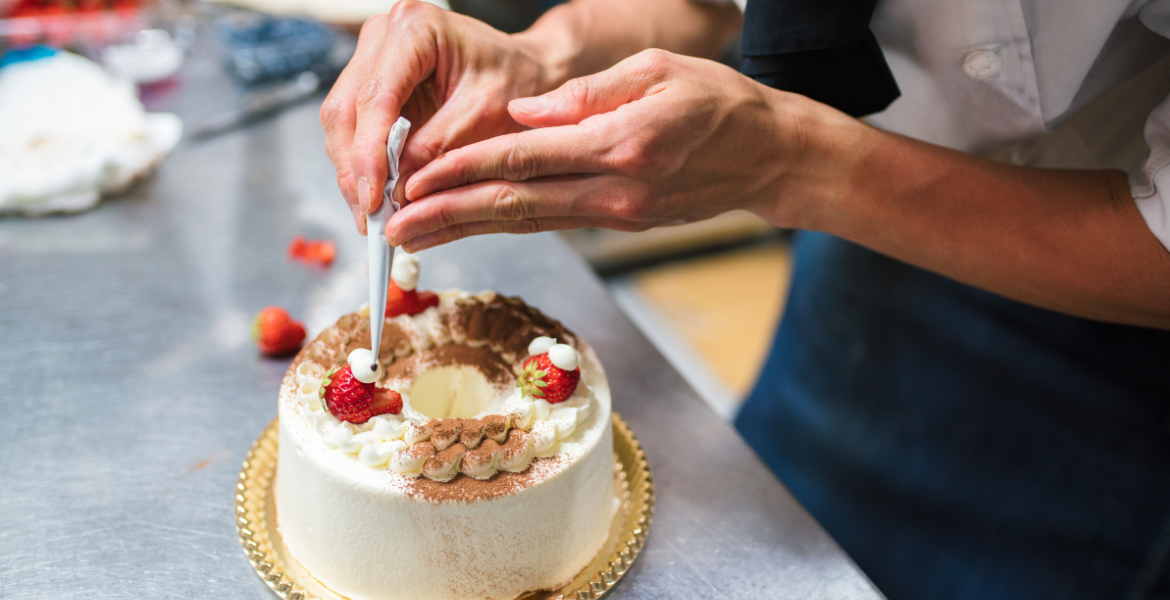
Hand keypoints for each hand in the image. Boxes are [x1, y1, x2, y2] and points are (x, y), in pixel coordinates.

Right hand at [321, 0, 552, 233]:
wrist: (526, 70)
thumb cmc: (515, 80)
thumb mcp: (485, 116)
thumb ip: (438, 147)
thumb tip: (397, 187)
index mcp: (415, 28)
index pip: (376, 96)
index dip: (368, 152)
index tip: (374, 197)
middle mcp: (384, 36)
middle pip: (347, 109)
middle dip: (356, 169)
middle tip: (371, 218)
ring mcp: (373, 59)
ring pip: (342, 123)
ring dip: (354, 173)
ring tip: (373, 217)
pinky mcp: (373, 84)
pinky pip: (354, 130)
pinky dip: (363, 166)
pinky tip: (377, 197)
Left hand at [387, 49, 808, 250]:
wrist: (772, 157)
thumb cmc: (721, 103)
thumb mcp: (660, 71)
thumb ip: (588, 94)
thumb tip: (524, 113)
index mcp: (621, 144)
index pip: (525, 156)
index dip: (463, 169)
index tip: (414, 177)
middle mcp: (614, 189)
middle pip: (515, 203)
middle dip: (448, 215)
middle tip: (393, 226)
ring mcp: (616, 213)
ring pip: (527, 221)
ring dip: (467, 228)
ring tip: (414, 235)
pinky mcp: (618, 221)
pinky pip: (551, 221)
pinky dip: (504, 225)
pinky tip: (469, 225)